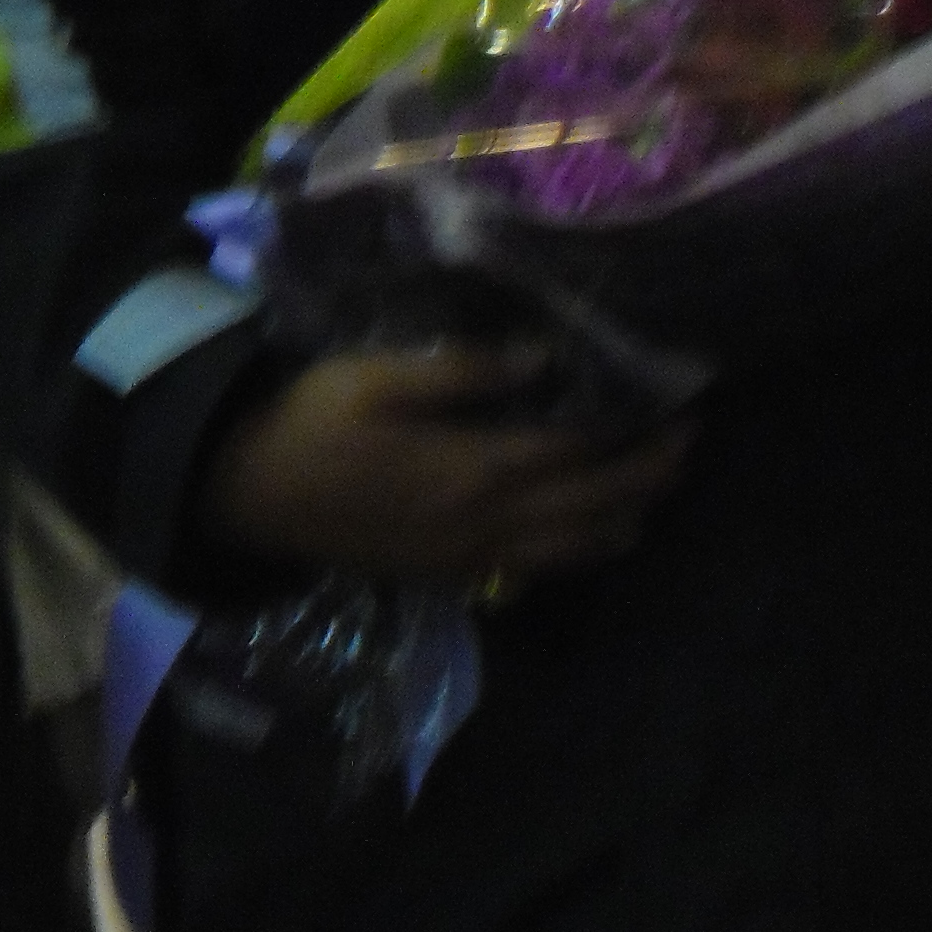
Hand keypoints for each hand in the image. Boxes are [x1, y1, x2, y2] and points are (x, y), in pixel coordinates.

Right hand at [195, 345, 693, 588]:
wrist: (241, 491)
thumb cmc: (312, 419)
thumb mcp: (382, 377)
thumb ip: (469, 373)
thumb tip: (547, 357)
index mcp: (472, 467)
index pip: (576, 453)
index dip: (633, 436)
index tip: (680, 412)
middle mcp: (481, 522)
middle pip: (584, 506)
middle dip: (643, 481)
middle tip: (690, 450)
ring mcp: (462, 556)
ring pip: (562, 550)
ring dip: (617, 523)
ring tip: (657, 499)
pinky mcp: (440, 573)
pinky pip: (524, 573)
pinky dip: (569, 558)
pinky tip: (588, 543)